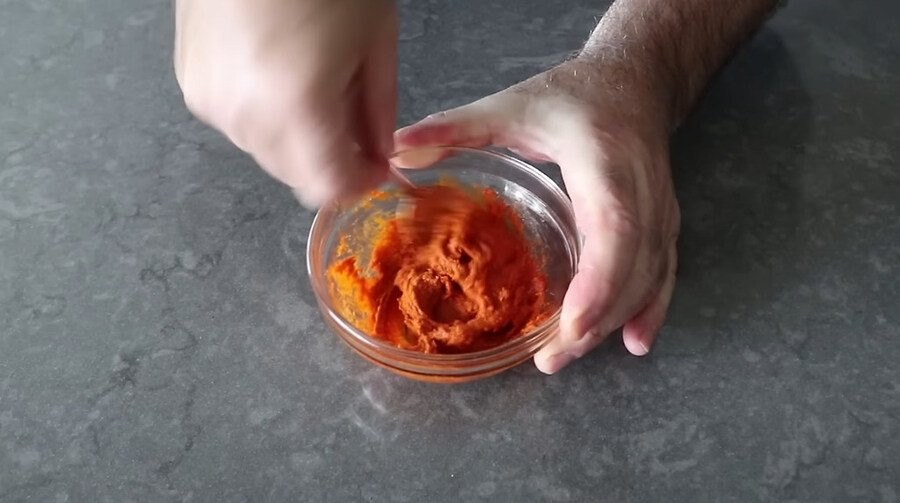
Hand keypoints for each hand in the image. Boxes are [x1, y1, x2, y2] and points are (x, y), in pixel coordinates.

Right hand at [174, 0, 396, 205]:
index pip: (327, 188)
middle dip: (328, 159)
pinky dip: (264, 111)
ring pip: (264, 150)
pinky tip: (278, 69)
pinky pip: (238, 120)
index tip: (375, 165)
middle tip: (353, 119)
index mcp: (294, 108)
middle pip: (293, 175)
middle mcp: (243, 117)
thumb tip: (379, 153)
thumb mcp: (374, 39)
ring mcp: (209, 101)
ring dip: (295, 137)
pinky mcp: (188, 81)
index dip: (358, 182)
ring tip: (314, 81)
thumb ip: (378, 110)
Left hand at [394, 57, 680, 373]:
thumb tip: (396, 151)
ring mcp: (660, 211)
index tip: (572, 324)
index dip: (599, 281)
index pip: (613, 228)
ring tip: (567, 356)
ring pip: (649, 278)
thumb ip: (455, 127)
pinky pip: (664, 274)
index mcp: (603, 161)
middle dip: (595, 320)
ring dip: (613, 322)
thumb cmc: (574, 95)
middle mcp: (642, 192)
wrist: (636, 82)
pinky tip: (635, 343)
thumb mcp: (512, 105)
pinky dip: (651, 310)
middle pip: (632, 268)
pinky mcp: (665, 224)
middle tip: (549, 361)